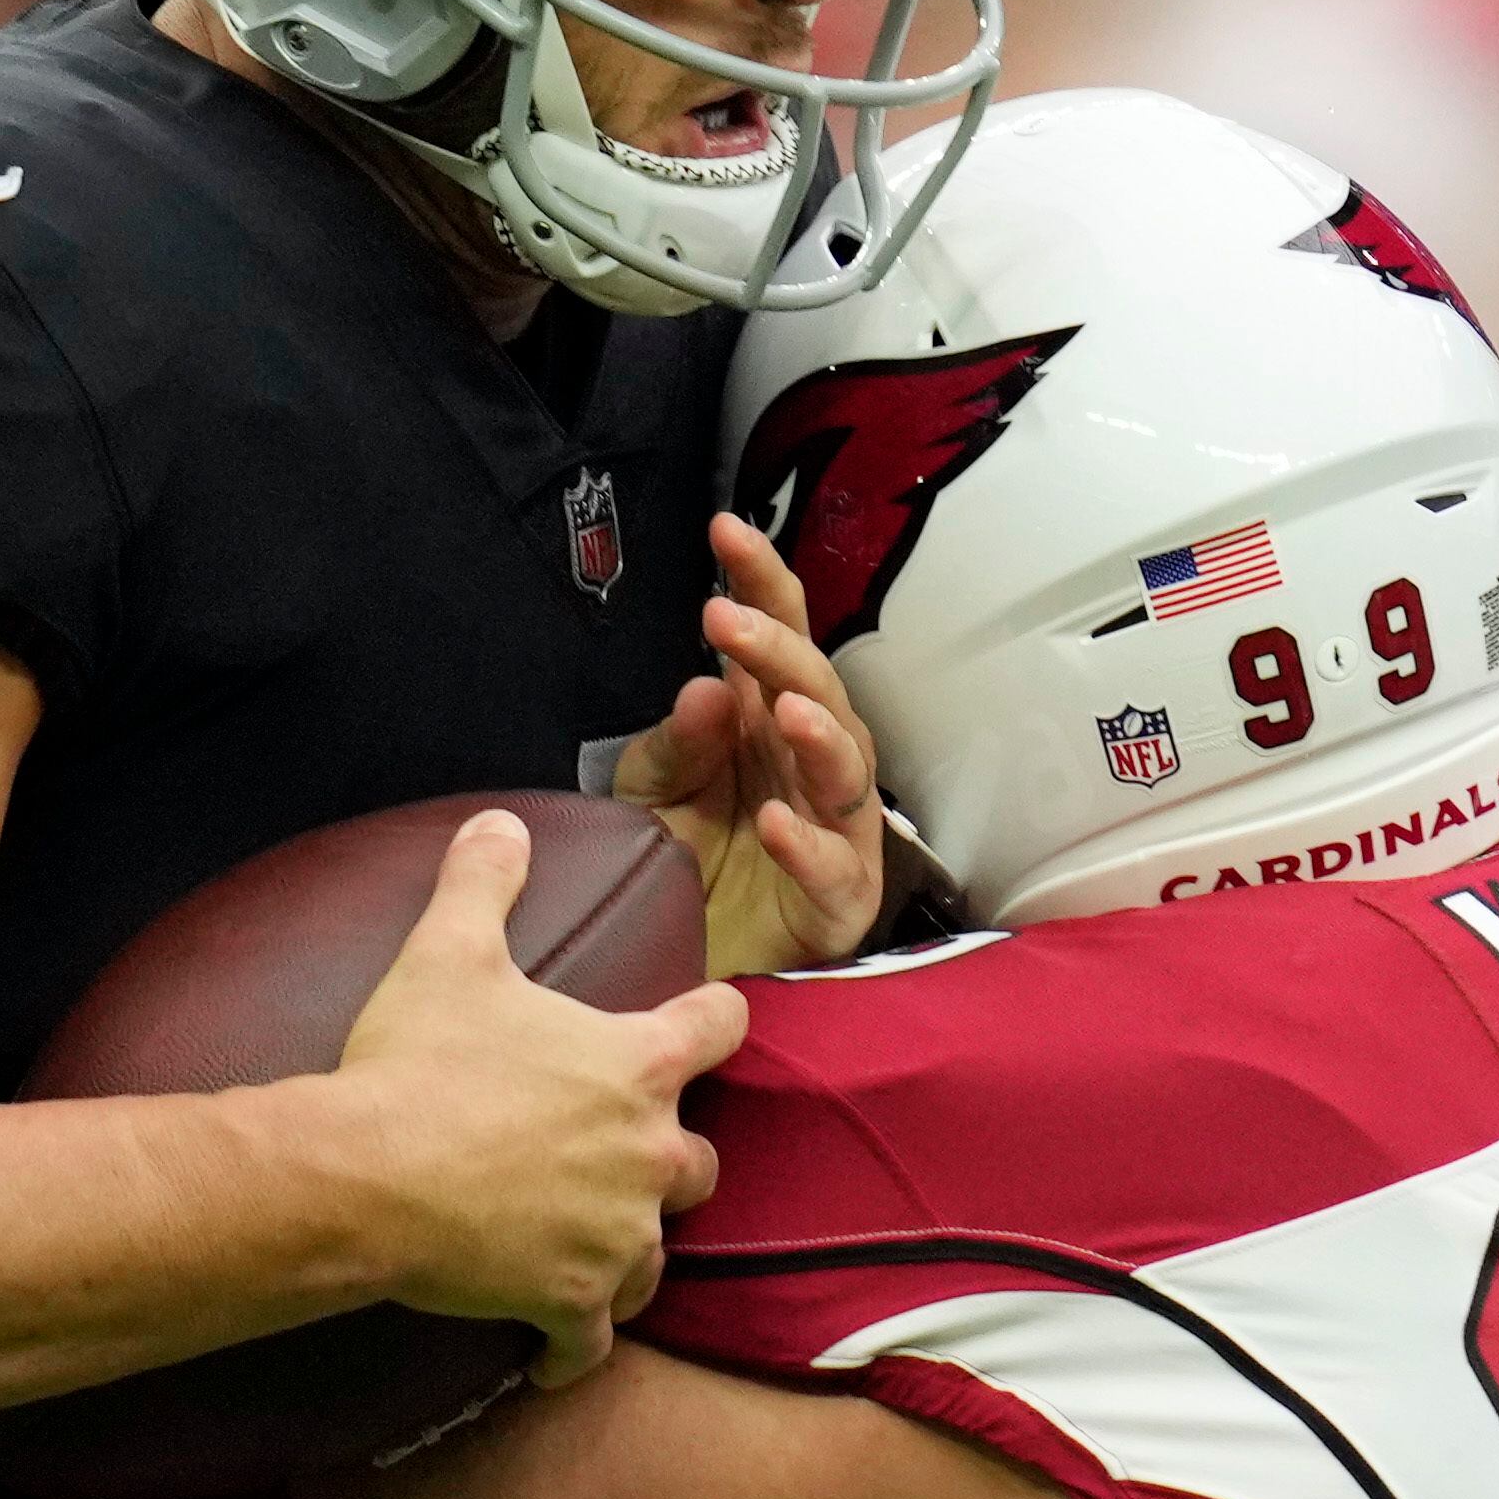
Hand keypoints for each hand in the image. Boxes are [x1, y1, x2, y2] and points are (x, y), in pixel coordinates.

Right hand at [325, 810, 748, 1385]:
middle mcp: (649, 1153)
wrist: (366, 1176)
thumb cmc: (415, 1061)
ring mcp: (616, 1234)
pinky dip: (578, 1346)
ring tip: (591, 1247)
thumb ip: (484, 882)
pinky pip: (596, 1341)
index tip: (713, 1021)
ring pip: (657, 1255)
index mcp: (638, 1064)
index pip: (724, 1025)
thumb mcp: (448, 952)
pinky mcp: (573, 1299)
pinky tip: (556, 1352)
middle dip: (669, 1160)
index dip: (720, 1019)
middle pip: (702, 1162)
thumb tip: (499, 820)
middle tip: (619, 1156)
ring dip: (630, 1249)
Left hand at [610, 513, 886, 974]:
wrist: (681, 968)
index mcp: (764, 721)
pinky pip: (832, 866)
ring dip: (818, 731)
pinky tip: (773, 823)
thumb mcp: (652, 795)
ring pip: (845, 767)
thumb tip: (706, 685)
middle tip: (725, 617)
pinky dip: (805, 844)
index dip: (759, 580)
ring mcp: (832, 828)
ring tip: (781, 708)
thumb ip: (675, 745)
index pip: (774, 633)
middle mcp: (807, 762)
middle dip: (777, 648)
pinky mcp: (839, 898)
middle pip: (814, 686)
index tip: (723, 530)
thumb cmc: (679, 869)